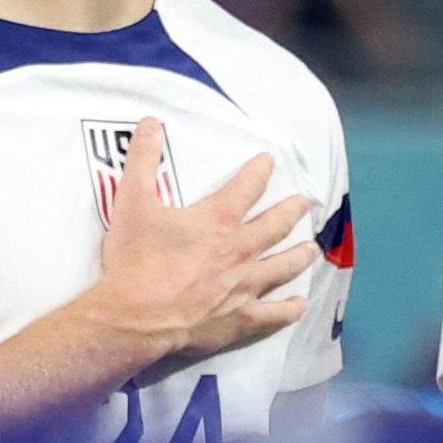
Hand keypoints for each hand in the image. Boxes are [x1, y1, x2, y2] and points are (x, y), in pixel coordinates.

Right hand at [63, 128, 314, 386]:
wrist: (135, 316)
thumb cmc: (134, 260)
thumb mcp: (132, 202)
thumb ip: (142, 161)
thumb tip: (150, 123)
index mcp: (219, 218)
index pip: (248, 185)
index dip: (259, 170)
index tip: (268, 162)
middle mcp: (241, 249)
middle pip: (276, 225)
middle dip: (291, 210)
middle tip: (302, 203)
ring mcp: (245, 285)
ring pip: (283, 266)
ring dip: (298, 256)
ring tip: (310, 250)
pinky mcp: (240, 318)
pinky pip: (273, 314)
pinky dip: (288, 309)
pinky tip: (298, 304)